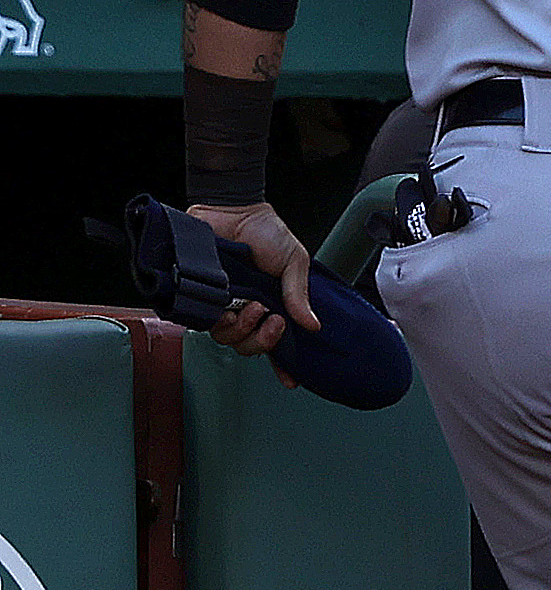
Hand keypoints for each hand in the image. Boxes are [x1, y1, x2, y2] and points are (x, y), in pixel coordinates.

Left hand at [189, 200, 317, 357]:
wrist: (234, 210)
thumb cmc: (266, 232)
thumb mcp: (294, 263)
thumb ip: (298, 295)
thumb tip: (312, 325)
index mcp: (270, 305)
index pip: (275, 341)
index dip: (283, 364)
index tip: (291, 379)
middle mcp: (244, 310)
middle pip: (248, 347)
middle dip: (262, 340)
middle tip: (273, 320)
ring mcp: (222, 305)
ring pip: (227, 338)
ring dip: (242, 328)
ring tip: (252, 306)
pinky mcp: (199, 297)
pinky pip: (204, 322)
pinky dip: (218, 319)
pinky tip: (231, 307)